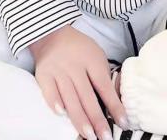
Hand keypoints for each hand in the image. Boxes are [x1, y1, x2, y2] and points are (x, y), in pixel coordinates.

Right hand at [29, 24, 128, 139]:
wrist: (52, 35)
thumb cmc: (80, 50)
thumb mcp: (97, 56)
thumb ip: (104, 76)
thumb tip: (115, 103)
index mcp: (92, 60)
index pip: (105, 86)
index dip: (114, 105)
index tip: (123, 122)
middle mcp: (75, 66)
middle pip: (87, 96)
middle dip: (97, 119)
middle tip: (105, 137)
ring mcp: (58, 70)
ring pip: (70, 98)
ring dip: (79, 119)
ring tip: (89, 136)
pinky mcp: (43, 74)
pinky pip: (49, 90)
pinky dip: (54, 102)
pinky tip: (61, 114)